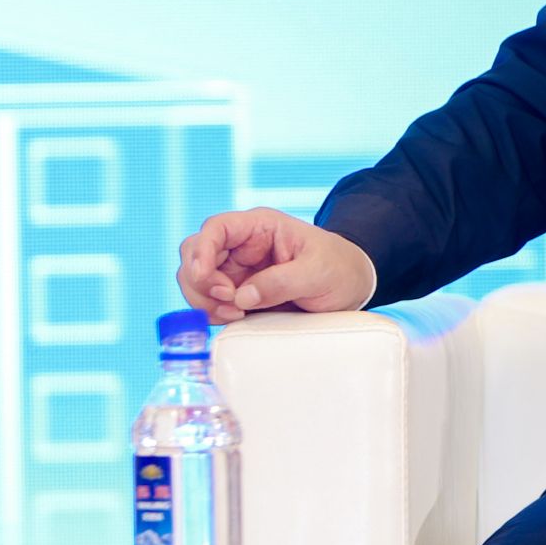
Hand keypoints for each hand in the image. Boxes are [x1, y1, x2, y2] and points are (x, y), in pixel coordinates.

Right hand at [176, 207, 376, 323]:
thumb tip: (241, 296)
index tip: (206, 276)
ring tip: (236, 313)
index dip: (202, 251)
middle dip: (201, 281)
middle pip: (194, 255)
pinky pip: (208, 300)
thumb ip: (282, 282)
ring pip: (195, 280)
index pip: (216, 228)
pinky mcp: (236, 292)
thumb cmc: (339, 268)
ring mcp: (236, 269)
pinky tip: (238, 317)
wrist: (351, 285)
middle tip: (229, 302)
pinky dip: (212, 312)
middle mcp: (241, 245)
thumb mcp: (319, 272)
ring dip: (205, 300)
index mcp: (261, 227)